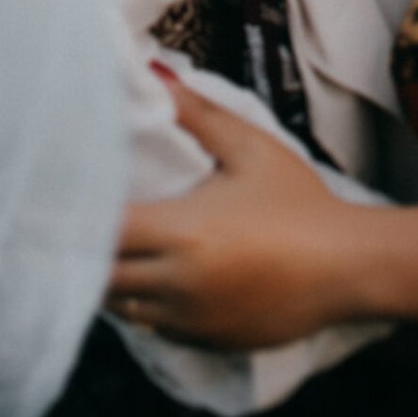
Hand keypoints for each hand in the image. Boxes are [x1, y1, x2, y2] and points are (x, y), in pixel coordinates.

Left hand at [106, 73, 362, 348]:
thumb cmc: (299, 201)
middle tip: (84, 223)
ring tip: (117, 248)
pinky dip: (143, 303)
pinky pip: (152, 326)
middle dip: (87, 252)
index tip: (72, 195)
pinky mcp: (203, 341)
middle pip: (101, 277)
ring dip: (111, 280)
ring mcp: (189, 319)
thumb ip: (197, 113)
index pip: (104, 233)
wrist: (345, 266)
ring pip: (121, 308)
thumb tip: (154, 75)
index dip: (81, 216)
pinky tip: (154, 276)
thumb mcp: (250, 149)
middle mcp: (177, 283)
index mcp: (184, 232)